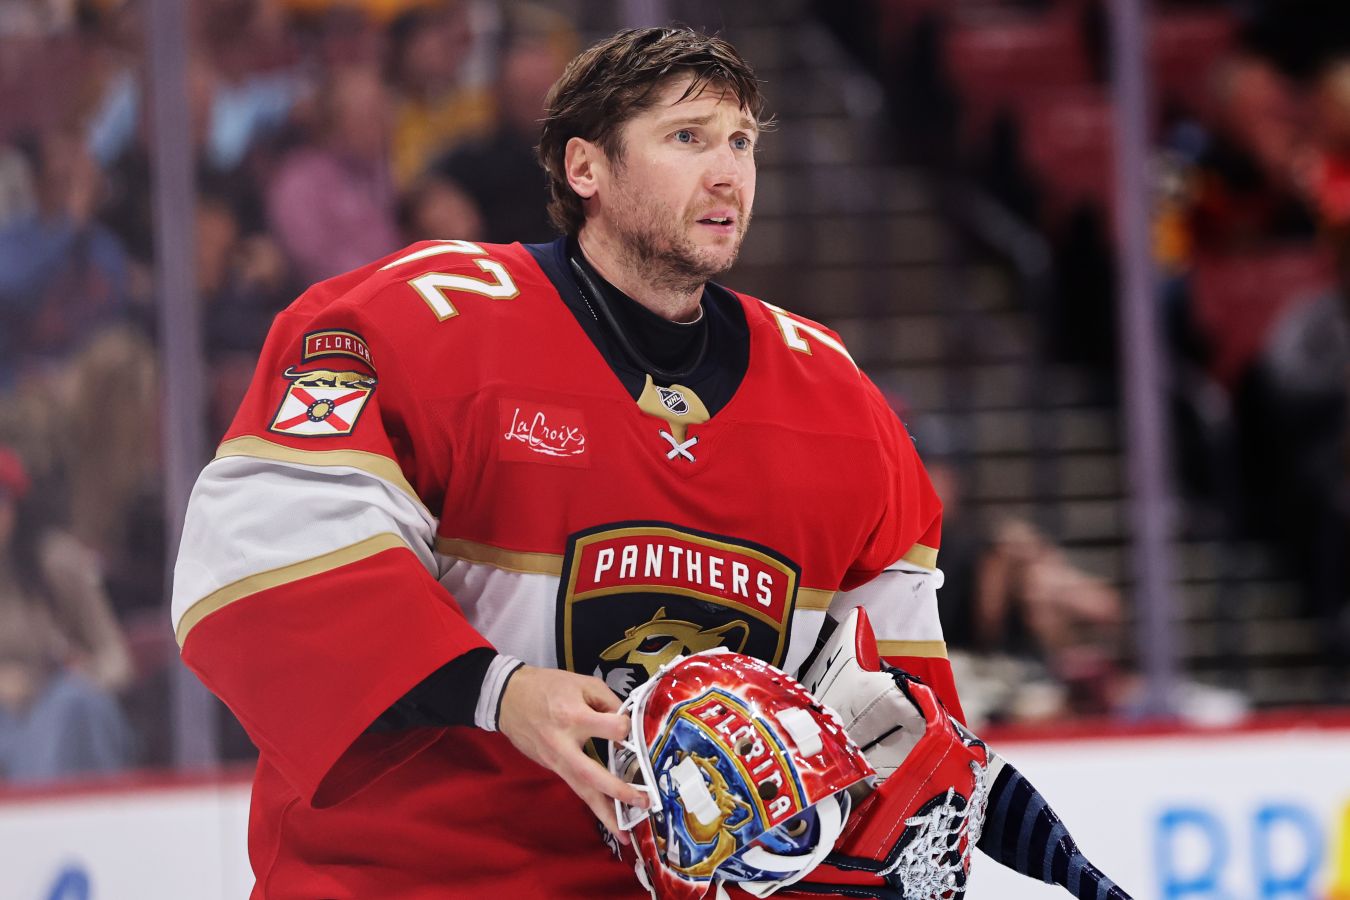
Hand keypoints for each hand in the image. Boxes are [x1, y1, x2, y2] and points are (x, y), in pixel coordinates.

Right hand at [497, 665, 648, 842]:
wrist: (508, 698)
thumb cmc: (547, 686)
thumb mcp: (581, 683)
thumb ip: (607, 701)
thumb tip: (627, 721)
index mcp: (573, 716)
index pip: (613, 729)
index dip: (626, 726)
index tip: (628, 724)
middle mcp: (564, 744)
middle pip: (593, 775)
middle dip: (619, 792)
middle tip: (643, 802)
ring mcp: (556, 760)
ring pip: (582, 791)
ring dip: (604, 814)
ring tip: (624, 834)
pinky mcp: (551, 767)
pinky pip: (575, 786)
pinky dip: (591, 802)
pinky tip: (606, 816)